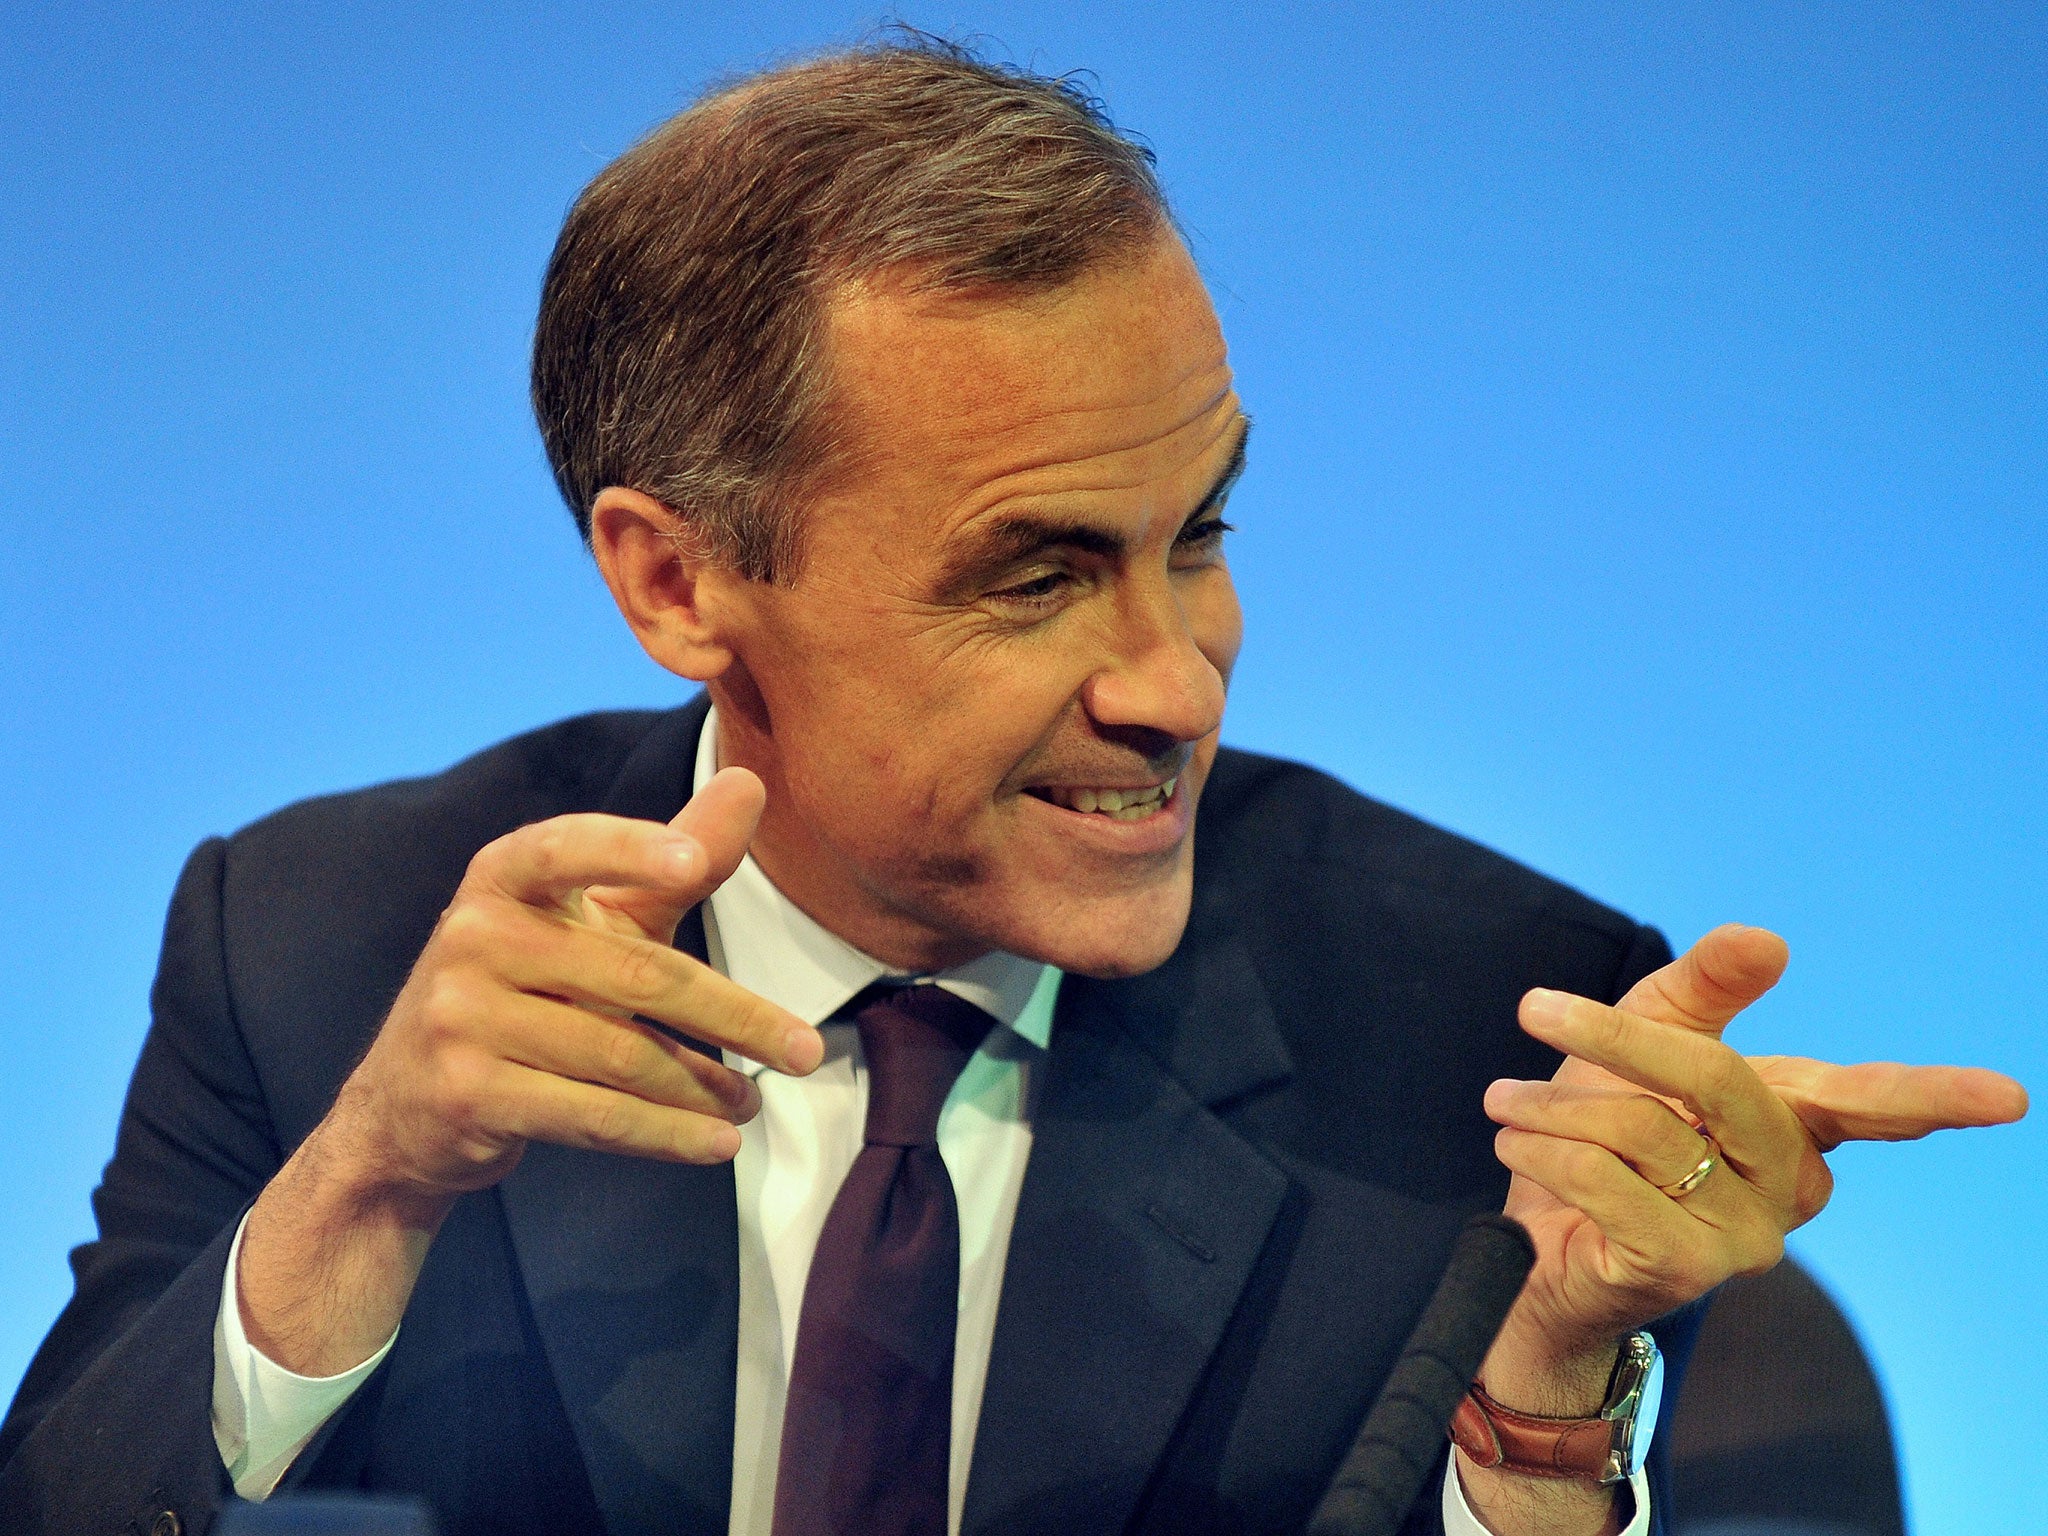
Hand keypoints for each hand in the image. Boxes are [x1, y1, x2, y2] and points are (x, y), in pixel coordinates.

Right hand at [317, 765, 820, 1206]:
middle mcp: (473, 936)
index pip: (569, 847)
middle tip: (807, 1051)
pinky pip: (590, 1114)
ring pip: (619, 1055)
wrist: (407, 1106)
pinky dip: (663, 1134)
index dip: (628, 849)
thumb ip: (671, 862)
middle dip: (734, 1017)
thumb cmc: (530, 990)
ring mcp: (461, 1017)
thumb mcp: (594, 921)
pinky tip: (716, 1143)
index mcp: (504, 877)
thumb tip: (752, 782)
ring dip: (703, 1088)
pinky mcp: (466, 1092)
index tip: (689, 862)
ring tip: (754, 1106)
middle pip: (634, 974)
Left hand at [1483, 924, 2027, 1379]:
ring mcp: (1745, 1238)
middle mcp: (1789, 1186)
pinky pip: (1606, 1180)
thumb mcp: (1646, 1035)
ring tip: (1507, 1103)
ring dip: (1553, 1104)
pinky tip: (1515, 1146)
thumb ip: (1707, 986)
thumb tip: (1770, 939)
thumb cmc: (1598, 1130)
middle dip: (1618, 1036)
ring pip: (1646, 1128)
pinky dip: (1542, 1149)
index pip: (1872, 1102)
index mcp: (1793, 1123)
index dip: (1938, 1096)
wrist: (1532, 1239)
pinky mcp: (1683, 1270)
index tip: (2009, 1096)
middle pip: (1720, 1078)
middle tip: (1535, 1007)